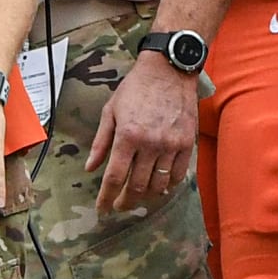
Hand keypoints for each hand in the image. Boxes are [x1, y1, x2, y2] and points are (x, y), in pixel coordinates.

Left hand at [86, 52, 195, 213]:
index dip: (107, 198)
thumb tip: (90, 168)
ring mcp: (170, 144)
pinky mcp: (187, 142)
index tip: (103, 209)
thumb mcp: (111, 110)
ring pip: (158, 184)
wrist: (169, 69)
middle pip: (137, 186)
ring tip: (139, 195)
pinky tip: (161, 184)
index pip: (115, 178)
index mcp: (127, 135)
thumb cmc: (136, 87)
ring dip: (147, 195)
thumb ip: (101, 142)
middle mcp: (149, 143)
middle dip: (126, 201)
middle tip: (120, 205)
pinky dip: (169, 184)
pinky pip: (179, 173)